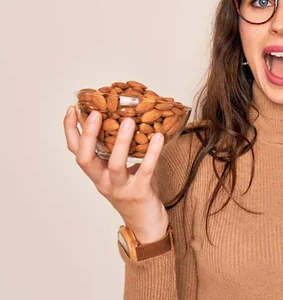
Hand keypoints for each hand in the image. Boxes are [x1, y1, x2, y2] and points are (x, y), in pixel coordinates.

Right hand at [63, 106, 168, 242]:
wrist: (147, 226)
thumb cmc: (136, 194)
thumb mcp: (123, 171)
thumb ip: (121, 152)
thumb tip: (127, 119)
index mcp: (97, 174)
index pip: (75, 151)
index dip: (70, 130)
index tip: (72, 109)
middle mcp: (103, 182)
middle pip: (85, 158)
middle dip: (87, 135)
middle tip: (95, 112)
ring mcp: (120, 189)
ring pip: (115, 165)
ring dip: (120, 142)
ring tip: (128, 121)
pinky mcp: (140, 193)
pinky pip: (145, 170)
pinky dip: (152, 152)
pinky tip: (159, 137)